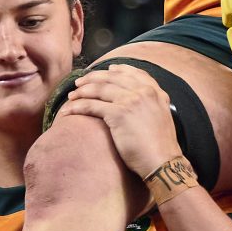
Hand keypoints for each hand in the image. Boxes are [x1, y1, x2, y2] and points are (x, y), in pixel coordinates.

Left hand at [55, 66, 183, 182]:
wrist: (163, 162)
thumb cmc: (161, 147)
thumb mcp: (162, 117)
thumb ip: (151, 105)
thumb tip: (137, 103)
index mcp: (156, 92)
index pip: (134, 73)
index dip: (119, 69)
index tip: (107, 69)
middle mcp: (144, 92)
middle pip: (113, 78)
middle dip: (93, 78)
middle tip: (80, 83)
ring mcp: (131, 101)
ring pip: (99, 89)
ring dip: (82, 91)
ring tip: (71, 96)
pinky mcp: (119, 114)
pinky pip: (92, 106)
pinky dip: (77, 107)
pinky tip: (68, 111)